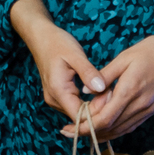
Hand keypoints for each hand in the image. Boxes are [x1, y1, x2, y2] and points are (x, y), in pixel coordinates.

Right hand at [12, 0, 105, 123]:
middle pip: (79, 116)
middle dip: (98, 109)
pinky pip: (75, 105)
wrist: (41, 38)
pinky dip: (88, 102)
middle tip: (113, 91)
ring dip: (94, 106)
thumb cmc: (57, 43)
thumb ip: (88, 73)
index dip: (97, 111)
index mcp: (58, 91)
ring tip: (108, 90)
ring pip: (78, 112)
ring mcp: (55, 99)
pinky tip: (99, 92)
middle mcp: (54, 100)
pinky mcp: (58, 96)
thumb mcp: (76, 55)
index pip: (80, 116)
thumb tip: (101, 88)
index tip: (111, 94)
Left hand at [76, 26, 153, 141]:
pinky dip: (117, 129)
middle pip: (111, 128)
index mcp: (130, 91)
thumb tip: (85, 91)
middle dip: (89, 133)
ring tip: (84, 132)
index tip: (69, 128)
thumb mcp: (124, 58)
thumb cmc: (153, 50)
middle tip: (69, 132)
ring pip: (121, 130)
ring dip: (102, 134)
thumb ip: (104, 76)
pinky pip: (132, 125)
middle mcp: (140, 105)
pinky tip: (106, 128)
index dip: (85, 127)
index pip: (104, 119)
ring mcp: (149, 109)